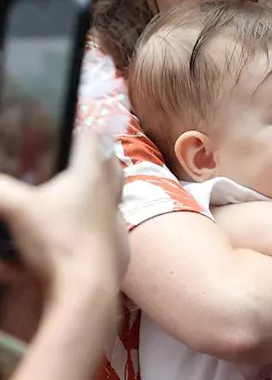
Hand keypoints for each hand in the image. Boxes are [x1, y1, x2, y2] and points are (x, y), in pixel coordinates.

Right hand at [0, 128, 126, 294]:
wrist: (88, 288)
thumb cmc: (57, 243)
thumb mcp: (18, 211)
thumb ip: (1, 192)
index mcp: (90, 175)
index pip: (91, 138)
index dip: (79, 129)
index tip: (70, 126)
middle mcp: (109, 193)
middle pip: (110, 164)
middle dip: (97, 156)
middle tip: (81, 156)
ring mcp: (116, 220)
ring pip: (116, 194)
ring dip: (103, 187)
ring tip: (83, 189)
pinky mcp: (118, 246)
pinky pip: (112, 226)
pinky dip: (100, 222)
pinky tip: (83, 229)